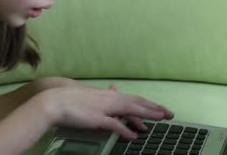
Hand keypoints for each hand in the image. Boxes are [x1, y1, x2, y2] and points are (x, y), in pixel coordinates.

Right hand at [44, 86, 173, 139]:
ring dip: (147, 115)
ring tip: (161, 119)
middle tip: (170, 114)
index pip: (135, 99)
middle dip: (155, 108)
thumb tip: (114, 89)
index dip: (149, 104)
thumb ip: (105, 95)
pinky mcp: (96, 118)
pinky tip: (134, 136)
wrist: (55, 101)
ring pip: (131, 110)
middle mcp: (110, 100)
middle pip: (138, 103)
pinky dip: (125, 130)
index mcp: (110, 96)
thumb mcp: (92, 96)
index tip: (162, 109)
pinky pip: (114, 124)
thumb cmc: (72, 100)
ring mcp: (104, 108)